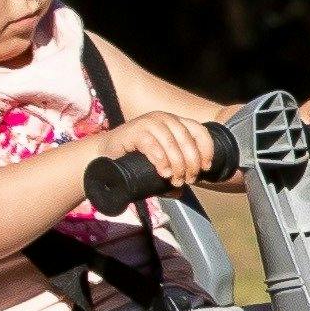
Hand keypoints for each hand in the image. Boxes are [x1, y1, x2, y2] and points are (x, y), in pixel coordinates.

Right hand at [110, 110, 231, 190]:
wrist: (103, 156)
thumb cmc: (134, 161)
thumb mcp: (158, 167)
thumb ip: (170, 176)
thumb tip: (180, 191)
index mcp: (175, 123)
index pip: (200, 132)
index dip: (206, 150)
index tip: (205, 168)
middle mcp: (165, 119)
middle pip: (188, 140)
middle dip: (191, 163)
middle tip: (186, 180)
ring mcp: (150, 122)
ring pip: (172, 143)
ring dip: (177, 165)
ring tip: (174, 180)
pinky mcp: (135, 130)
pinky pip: (153, 144)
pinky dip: (161, 160)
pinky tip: (163, 172)